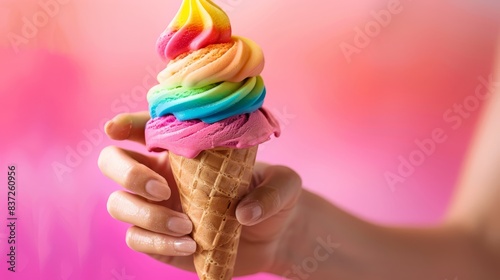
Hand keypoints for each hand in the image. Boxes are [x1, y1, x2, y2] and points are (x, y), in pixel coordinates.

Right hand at [98, 112, 302, 275]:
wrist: (275, 237)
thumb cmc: (274, 198)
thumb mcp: (284, 185)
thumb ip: (270, 192)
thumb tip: (242, 213)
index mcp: (184, 149)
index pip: (146, 128)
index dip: (126, 123)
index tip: (115, 128)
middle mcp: (162, 174)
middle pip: (113, 161)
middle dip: (127, 172)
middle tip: (163, 189)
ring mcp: (157, 207)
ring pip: (119, 204)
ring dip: (146, 215)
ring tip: (187, 226)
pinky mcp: (158, 239)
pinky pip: (137, 238)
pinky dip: (157, 243)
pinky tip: (189, 245)